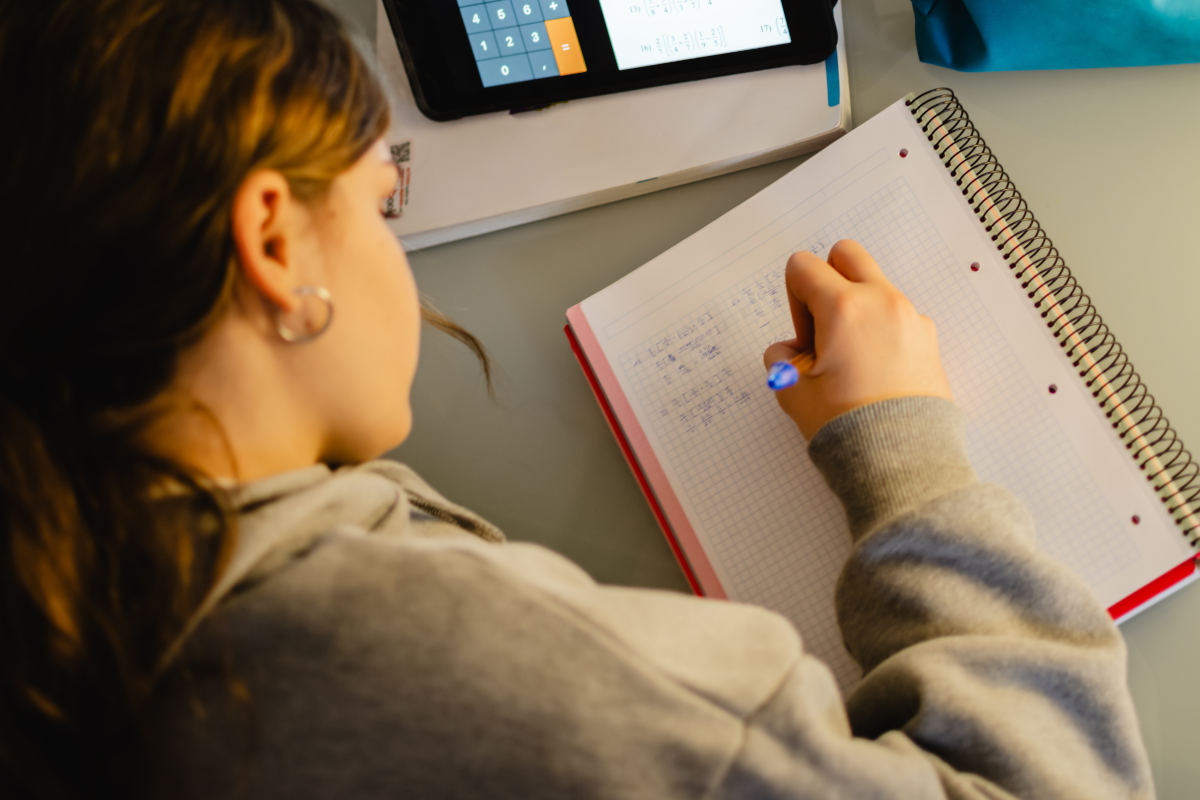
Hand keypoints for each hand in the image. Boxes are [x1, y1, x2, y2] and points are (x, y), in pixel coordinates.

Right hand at [763, 240, 951, 438]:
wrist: (901, 457)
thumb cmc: (848, 425)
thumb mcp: (792, 393)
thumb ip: (780, 360)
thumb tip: (789, 352)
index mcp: (843, 307)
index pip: (803, 267)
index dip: (794, 300)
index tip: (804, 339)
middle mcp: (881, 301)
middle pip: (846, 254)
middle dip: (827, 280)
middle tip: (824, 327)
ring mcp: (909, 317)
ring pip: (875, 284)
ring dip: (856, 305)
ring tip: (851, 357)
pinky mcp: (928, 338)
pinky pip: (898, 314)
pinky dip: (881, 327)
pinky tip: (875, 369)